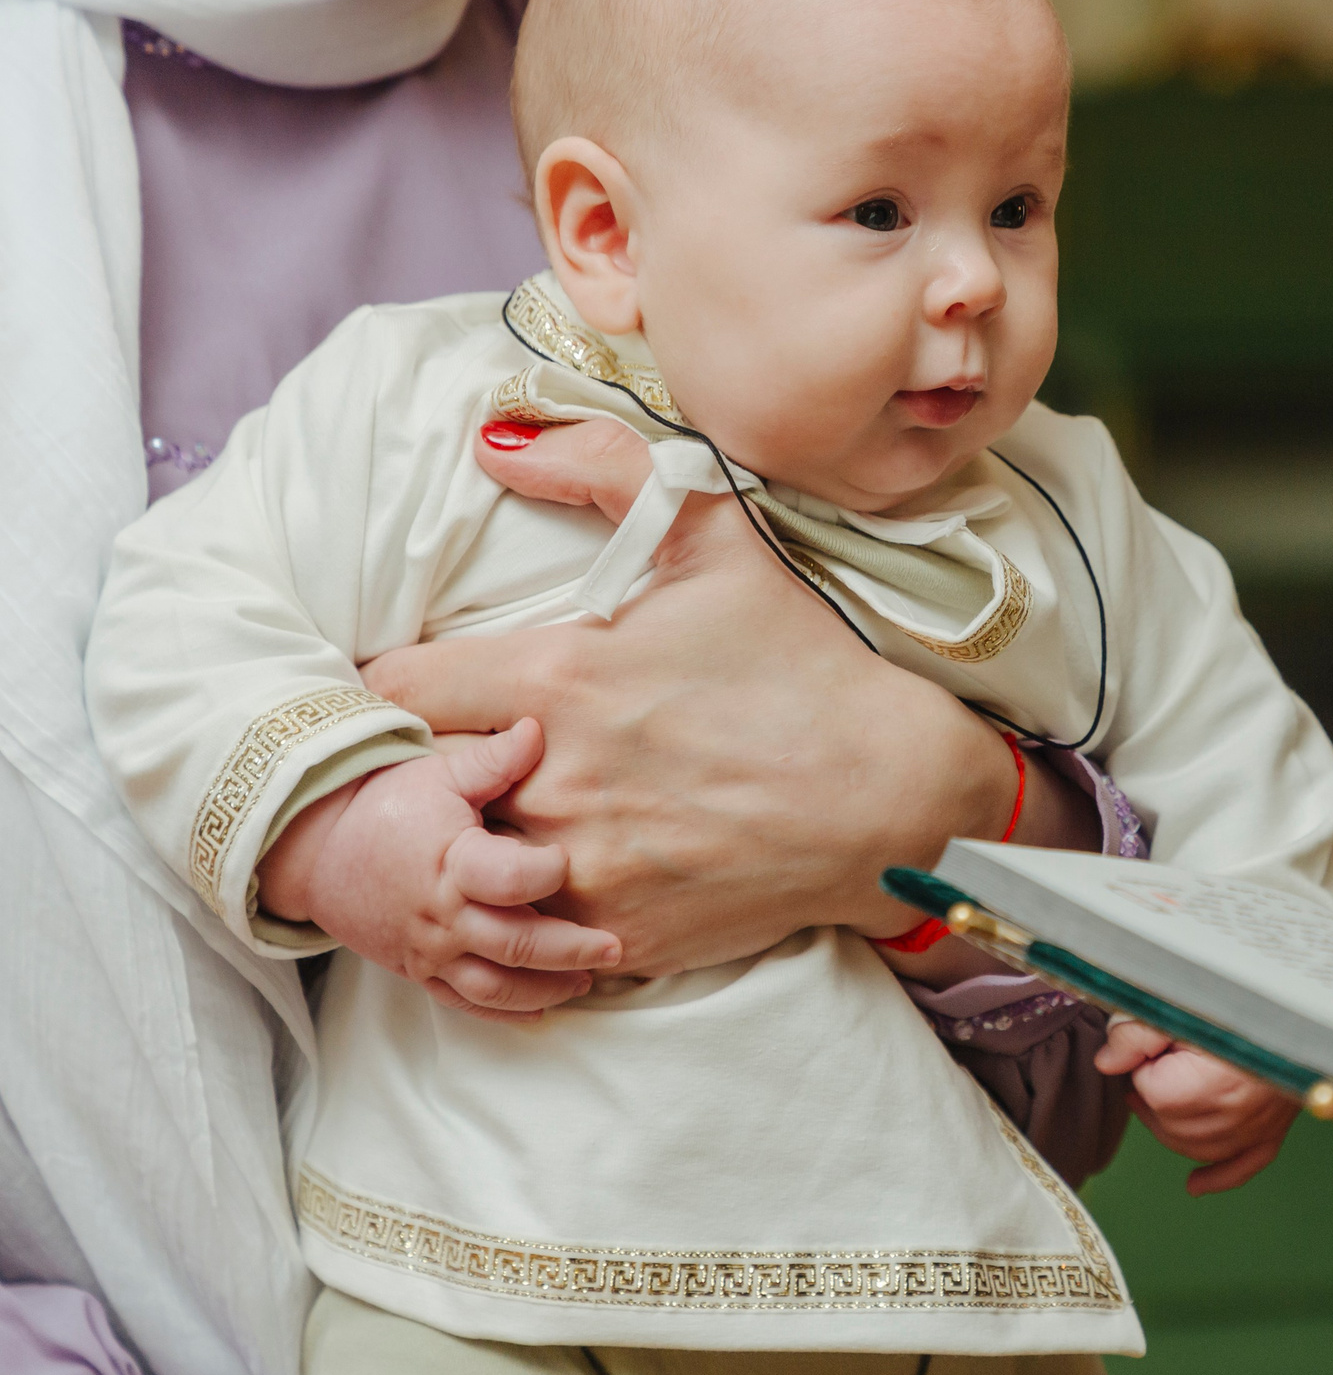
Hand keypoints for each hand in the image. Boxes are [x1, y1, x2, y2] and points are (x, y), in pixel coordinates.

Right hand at [259, 720, 620, 1020]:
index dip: (546, 873)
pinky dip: (504, 1013)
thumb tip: (537, 728)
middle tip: (614, 948)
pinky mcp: (418, 970)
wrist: (315, 851)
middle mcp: (441, 915)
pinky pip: (463, 1004)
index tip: (567, 860)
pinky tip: (542, 1010)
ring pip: (493, 986)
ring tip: (587, 981)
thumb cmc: (385, 806)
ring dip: (545, 988)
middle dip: (569, 950)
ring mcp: (429, 950)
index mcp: (450, 862)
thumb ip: (493, 761)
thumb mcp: (438, 774)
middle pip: (513, 944)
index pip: (508, 881)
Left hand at [360, 419, 1101, 975]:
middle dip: (440, 765)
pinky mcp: (616, 935)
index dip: (395, 684)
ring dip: (489, 837)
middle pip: (423, 781)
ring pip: (472, 860)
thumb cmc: (804, 662)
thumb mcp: (717, 540)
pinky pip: (532, 926)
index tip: (419, 685)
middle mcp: (554, 779)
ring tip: (526, 815)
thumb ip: (601, 468)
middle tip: (478, 750)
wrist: (895, 795)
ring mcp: (583, 869)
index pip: (396, 688)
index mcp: (559, 677)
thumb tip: (494, 438)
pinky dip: (542, 903)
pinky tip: (588, 867)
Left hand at [1095, 1021, 1296, 1194]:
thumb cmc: (1244, 1004)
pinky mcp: (1272, 1133)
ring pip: (1193, 1148)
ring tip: (1169, 1094)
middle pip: (1166, 1122)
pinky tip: (1195, 1186)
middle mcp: (1227, 1119)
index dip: (1148, 1061)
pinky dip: (1215, 1178)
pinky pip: (1240, 1167)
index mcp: (1200, 1087)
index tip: (1164, 1040)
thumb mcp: (1184, 1006)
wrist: (1304, 1012)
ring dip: (1174, 1128)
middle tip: (1164, 1056)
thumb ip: (1139, 1034)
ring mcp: (1252, 1130)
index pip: (1148, 1088)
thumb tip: (1106, 1062)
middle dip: (1156, 1093)